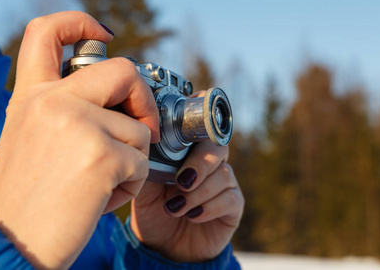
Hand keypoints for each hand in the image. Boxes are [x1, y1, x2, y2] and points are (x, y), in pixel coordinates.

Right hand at [0, 11, 158, 268]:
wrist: (12, 246)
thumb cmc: (29, 200)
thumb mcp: (35, 140)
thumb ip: (68, 112)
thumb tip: (117, 101)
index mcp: (32, 97)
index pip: (47, 32)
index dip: (79, 22)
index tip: (102, 32)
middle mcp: (52, 102)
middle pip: (124, 71)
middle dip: (144, 100)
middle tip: (144, 128)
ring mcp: (78, 125)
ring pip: (140, 130)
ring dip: (132, 160)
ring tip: (99, 183)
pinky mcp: (102, 156)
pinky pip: (143, 164)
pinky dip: (131, 184)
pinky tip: (100, 198)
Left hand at [130, 126, 243, 261]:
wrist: (163, 246)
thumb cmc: (154, 212)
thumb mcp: (145, 189)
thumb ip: (149, 168)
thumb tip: (148, 148)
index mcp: (190, 154)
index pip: (202, 133)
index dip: (195, 138)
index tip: (176, 152)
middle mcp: (212, 165)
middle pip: (219, 149)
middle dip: (200, 164)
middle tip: (181, 182)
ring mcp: (225, 185)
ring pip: (224, 176)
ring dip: (198, 193)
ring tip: (176, 207)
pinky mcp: (234, 207)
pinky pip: (230, 199)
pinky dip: (209, 207)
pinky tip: (192, 216)